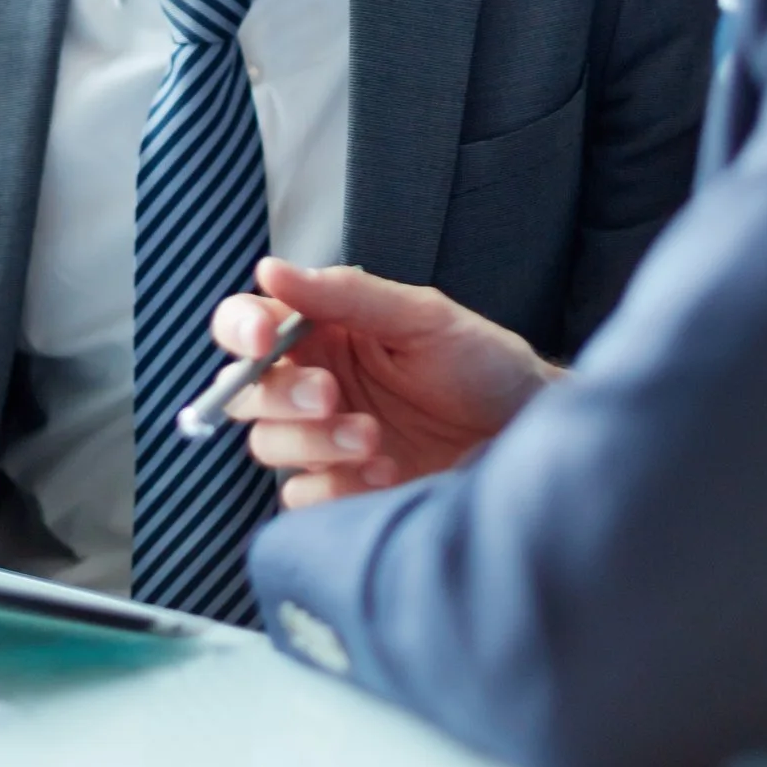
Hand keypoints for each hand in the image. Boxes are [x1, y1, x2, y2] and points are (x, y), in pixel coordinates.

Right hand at [210, 259, 557, 509]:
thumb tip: (271, 269)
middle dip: (280, 396)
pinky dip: (332, 487)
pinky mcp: (342, 489)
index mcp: (321, 332)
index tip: (264, 340)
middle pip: (245, 392)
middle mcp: (313, 383)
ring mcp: (323, 441)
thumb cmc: (481, 364)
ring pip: (267, 445)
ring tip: (373, 438)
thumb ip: (346, 295)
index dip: (240, 328)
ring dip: (313, 443)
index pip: (246, 325)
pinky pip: (300, 497)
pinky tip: (383, 475)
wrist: (526, 433)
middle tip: (331, 395)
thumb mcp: (422, 317)